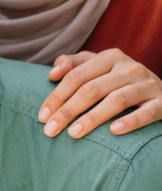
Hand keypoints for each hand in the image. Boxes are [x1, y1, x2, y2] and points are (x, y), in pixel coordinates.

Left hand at [39, 49, 161, 137]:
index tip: (42, 116)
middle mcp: (129, 68)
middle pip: (91, 89)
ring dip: (92, 118)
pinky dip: (131, 121)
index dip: (56, 96)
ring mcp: (148, 84)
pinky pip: (147, 112)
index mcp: (110, 57)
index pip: (75, 76)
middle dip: (67, 111)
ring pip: (116, 100)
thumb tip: (52, 73)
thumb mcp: (100, 67)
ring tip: (74, 134)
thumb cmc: (122, 81)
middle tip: (50, 130)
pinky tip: (114, 132)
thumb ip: (75, 64)